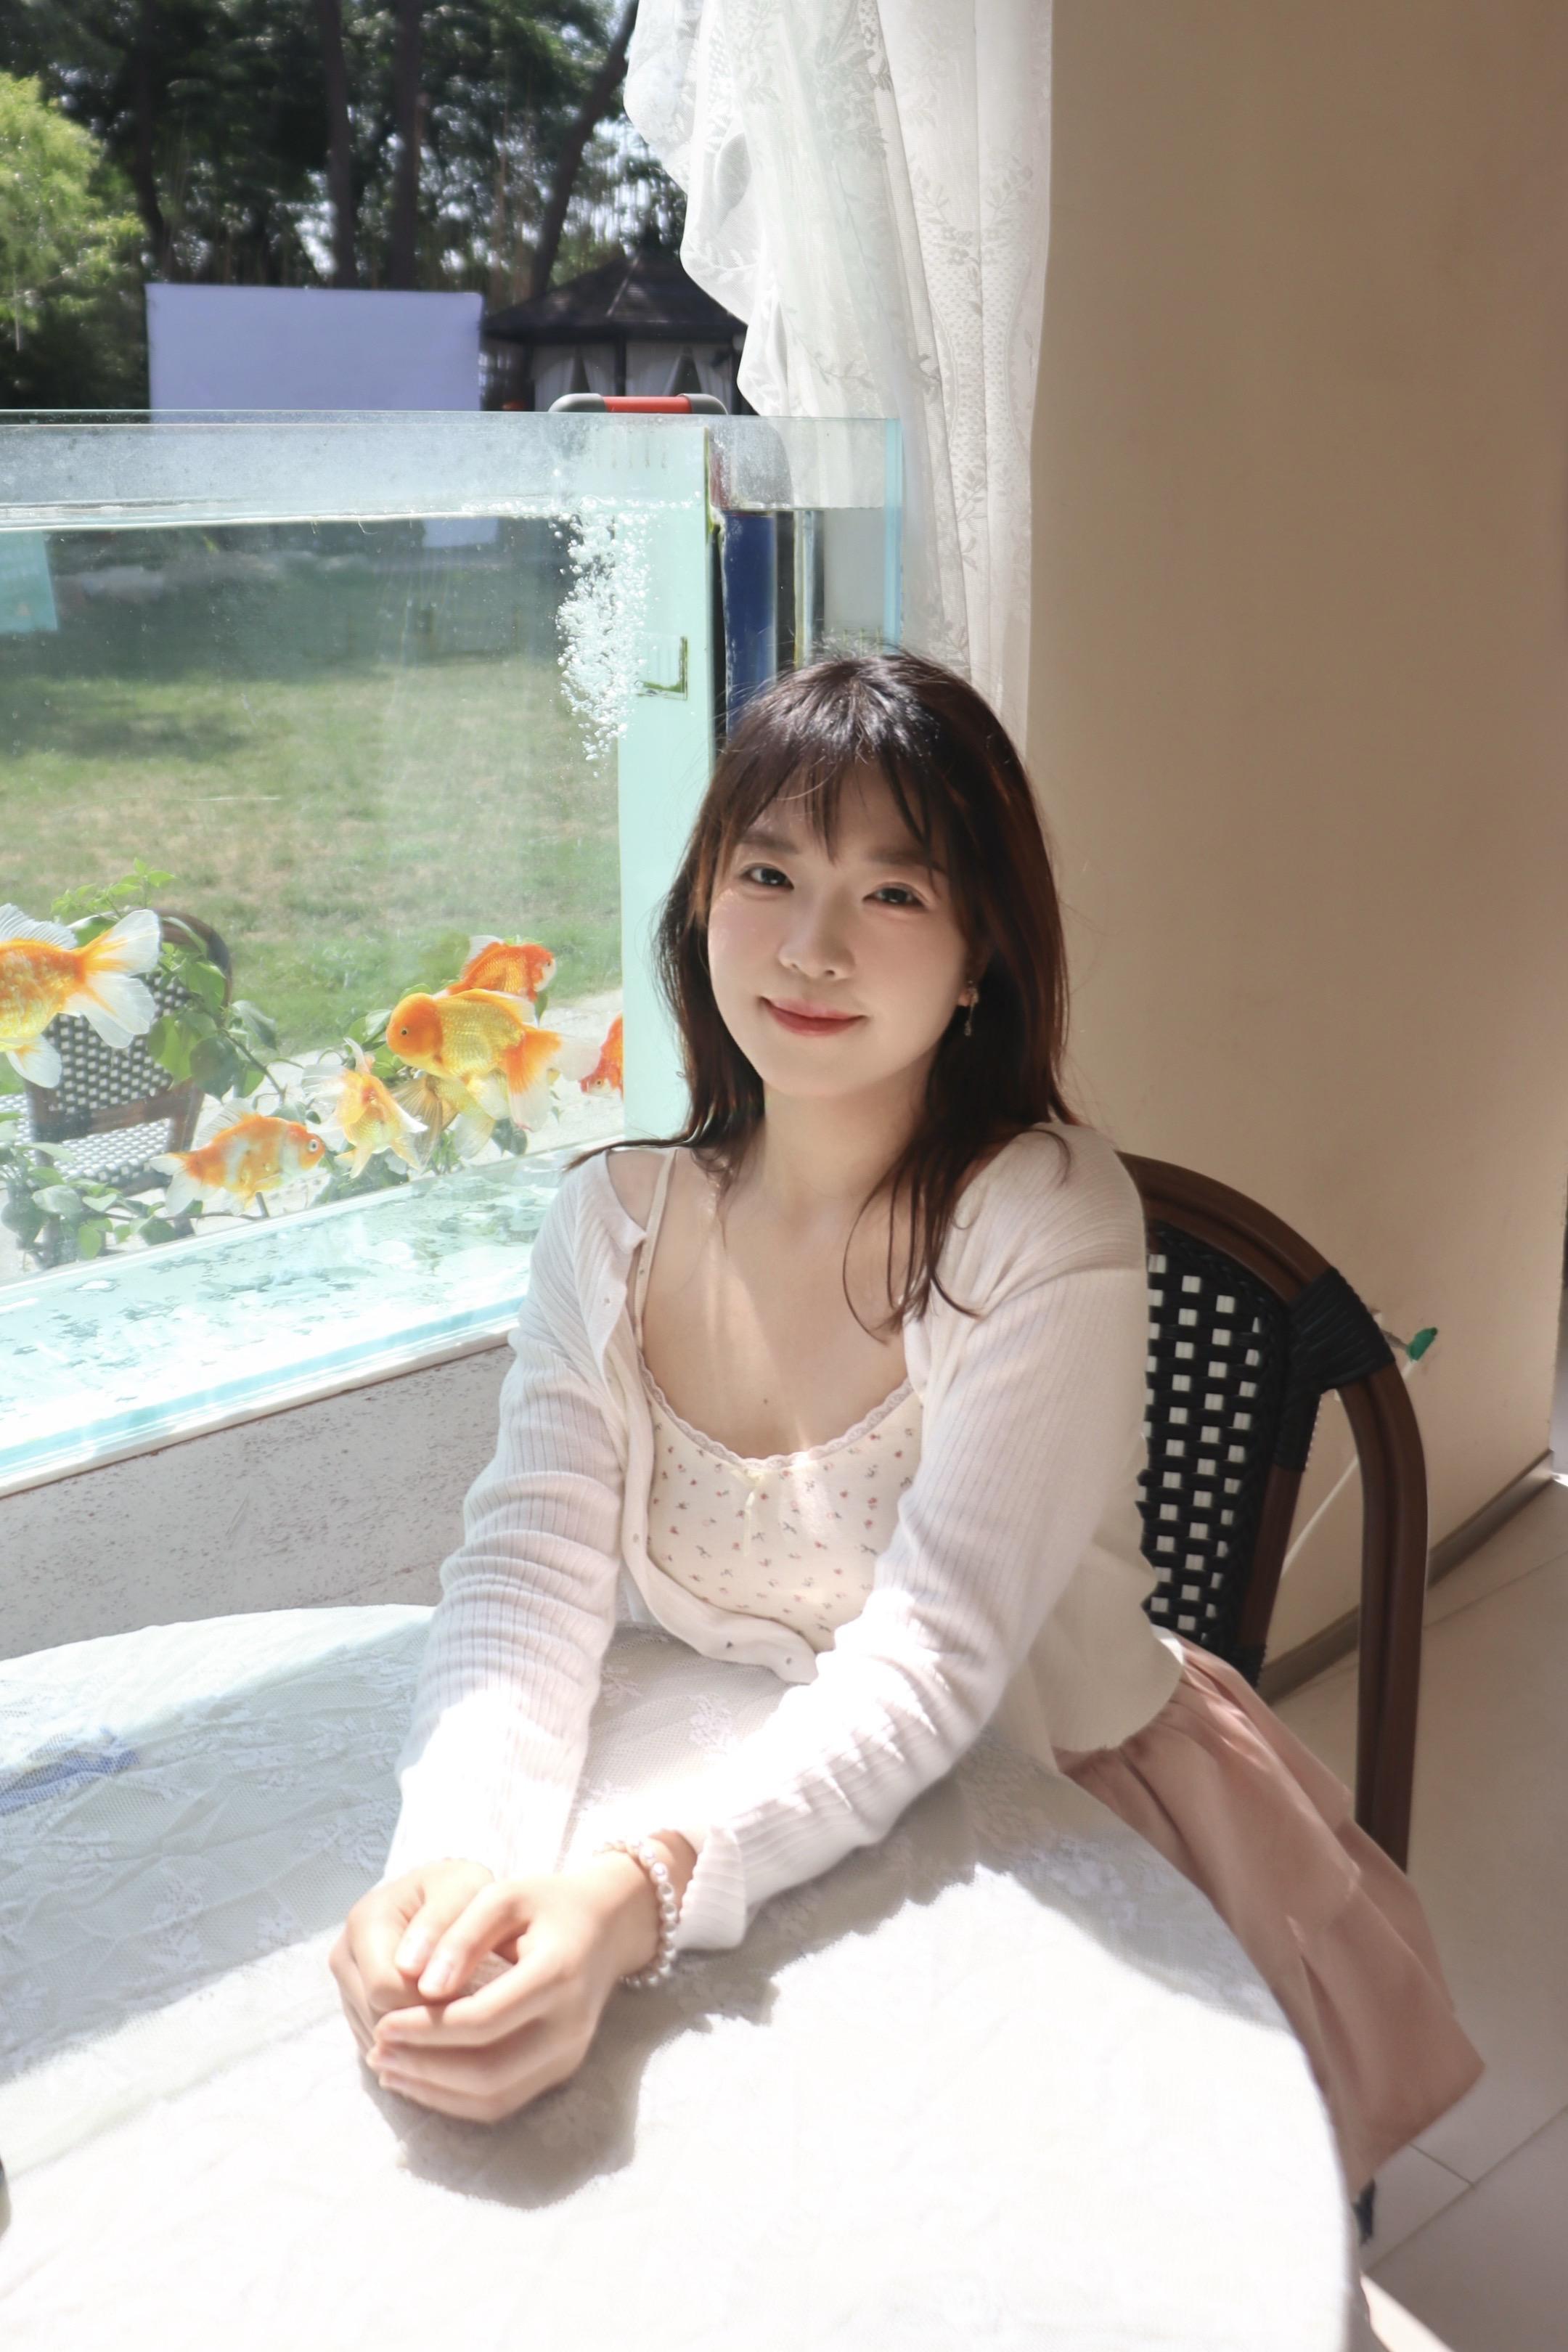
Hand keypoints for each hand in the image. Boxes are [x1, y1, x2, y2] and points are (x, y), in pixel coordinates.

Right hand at [330, 1856, 498, 2066]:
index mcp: (365, 1922)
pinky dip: (407, 2048)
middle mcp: (345, 1956)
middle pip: (377, 2018)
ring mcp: (345, 1985)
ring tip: (458, 2027)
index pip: (386, 1990)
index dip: (430, 2004)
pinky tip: (438, 2037)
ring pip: (375, 2038)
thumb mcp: (464, 1889)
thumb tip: (410, 1972)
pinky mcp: (354, 2006)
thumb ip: (442, 1924)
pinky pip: (376, 2044)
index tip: (472, 2001)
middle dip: (425, 2026)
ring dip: (417, 2041)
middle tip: (469, 2020)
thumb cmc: (461, 1892)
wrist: (447, 1896)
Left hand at [355, 1856, 659, 2124]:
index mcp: (559, 1975)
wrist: (607, 1927)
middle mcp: (570, 2027)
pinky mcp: (560, 2073)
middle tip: (377, 2051)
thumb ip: (462, 1933)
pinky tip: (420, 2079)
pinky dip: (455, 2100)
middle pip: (488, 2072)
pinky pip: (504, 2102)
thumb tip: (422, 1984)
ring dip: (434, 2091)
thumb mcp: (505, 1895)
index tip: (383, 2021)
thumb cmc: (548, 1903)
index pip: (483, 2019)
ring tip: (388, 2069)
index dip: (426, 2027)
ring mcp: (569, 2057)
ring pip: (494, 2098)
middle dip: (424, 2067)